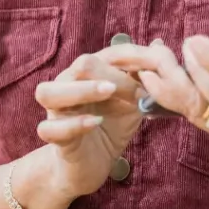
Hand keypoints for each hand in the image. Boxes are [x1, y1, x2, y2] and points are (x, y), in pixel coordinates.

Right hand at [33, 41, 176, 197]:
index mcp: (86, 74)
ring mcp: (56, 111)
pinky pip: (49, 128)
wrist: (91, 164)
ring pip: (49, 92)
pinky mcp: (54, 137)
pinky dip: (73, 124)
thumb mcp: (132, 102)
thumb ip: (142, 78)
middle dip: (111, 74)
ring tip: (108, 93)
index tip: (155, 72)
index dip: (131, 60)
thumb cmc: (110, 127)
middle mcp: (66, 86)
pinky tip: (96, 123)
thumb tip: (159, 44)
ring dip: (81, 90)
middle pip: (80, 65)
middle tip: (135, 91)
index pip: (107, 54)